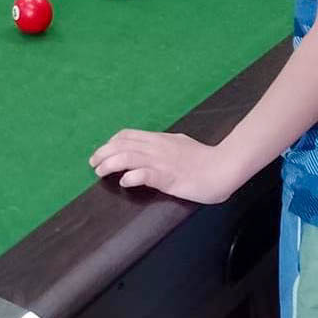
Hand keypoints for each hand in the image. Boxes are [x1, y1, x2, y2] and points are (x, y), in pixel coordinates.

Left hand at [89, 129, 237, 203]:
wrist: (224, 167)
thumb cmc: (205, 158)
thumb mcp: (180, 144)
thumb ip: (165, 145)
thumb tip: (154, 147)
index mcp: (159, 139)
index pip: (127, 135)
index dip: (111, 143)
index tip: (103, 152)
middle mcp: (156, 147)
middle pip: (121, 144)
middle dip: (103, 153)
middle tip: (93, 163)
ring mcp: (161, 162)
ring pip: (127, 156)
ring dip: (109, 164)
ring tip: (100, 172)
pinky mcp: (168, 177)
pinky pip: (144, 174)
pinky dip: (130, 177)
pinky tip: (124, 182)